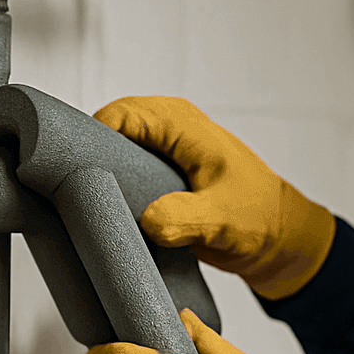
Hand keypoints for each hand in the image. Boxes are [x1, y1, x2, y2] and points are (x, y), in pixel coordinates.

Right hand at [94, 96, 335, 298]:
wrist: (277, 237)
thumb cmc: (260, 216)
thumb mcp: (223, 219)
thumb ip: (185, 218)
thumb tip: (149, 221)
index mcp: (183, 125)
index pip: (119, 116)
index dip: (91, 138)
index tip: (77, 172)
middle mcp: (168, 130)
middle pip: (106, 130)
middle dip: (89, 157)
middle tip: (76, 193)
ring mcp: (162, 152)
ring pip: (110, 152)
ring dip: (99, 175)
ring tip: (87, 204)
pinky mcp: (158, 175)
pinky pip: (122, 171)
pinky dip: (112, 187)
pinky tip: (104, 211)